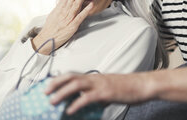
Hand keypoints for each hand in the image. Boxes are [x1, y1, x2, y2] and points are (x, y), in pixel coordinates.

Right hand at [32, 0, 92, 53]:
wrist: (46, 40)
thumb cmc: (50, 28)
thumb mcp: (53, 15)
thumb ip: (58, 6)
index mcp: (60, 9)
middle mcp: (64, 12)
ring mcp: (68, 18)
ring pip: (76, 4)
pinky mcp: (72, 26)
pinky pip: (80, 17)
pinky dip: (85, 11)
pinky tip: (90, 4)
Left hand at [44, 67, 186, 114]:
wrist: (142, 85)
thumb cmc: (126, 88)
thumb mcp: (109, 89)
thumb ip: (96, 94)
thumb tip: (85, 102)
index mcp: (95, 77)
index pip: (74, 75)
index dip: (60, 79)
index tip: (48, 84)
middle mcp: (95, 78)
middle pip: (71, 77)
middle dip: (56, 83)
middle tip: (44, 92)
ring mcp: (100, 84)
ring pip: (76, 85)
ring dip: (61, 93)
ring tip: (51, 101)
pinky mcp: (105, 93)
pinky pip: (87, 98)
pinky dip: (76, 104)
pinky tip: (69, 111)